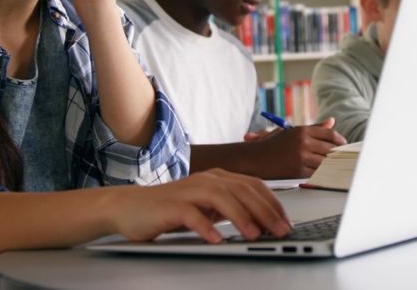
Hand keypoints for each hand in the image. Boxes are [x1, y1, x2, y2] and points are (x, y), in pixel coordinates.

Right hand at [107, 169, 290, 242]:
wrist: (130, 207)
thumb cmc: (171, 209)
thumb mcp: (207, 206)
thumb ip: (230, 209)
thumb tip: (263, 223)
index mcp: (218, 178)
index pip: (254, 185)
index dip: (272, 203)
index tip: (286, 222)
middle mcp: (206, 180)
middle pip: (242, 190)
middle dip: (264, 212)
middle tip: (279, 231)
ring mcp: (188, 191)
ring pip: (221, 198)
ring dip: (240, 217)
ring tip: (253, 235)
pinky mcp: (171, 206)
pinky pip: (192, 215)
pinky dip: (206, 227)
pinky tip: (216, 239)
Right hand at [246, 117, 346, 178]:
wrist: (254, 159)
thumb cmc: (273, 144)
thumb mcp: (293, 132)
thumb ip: (314, 128)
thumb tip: (332, 121)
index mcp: (302, 130)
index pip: (329, 134)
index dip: (340, 140)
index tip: (344, 144)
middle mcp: (303, 142)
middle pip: (331, 149)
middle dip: (338, 153)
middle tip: (343, 156)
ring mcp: (301, 157)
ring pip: (326, 162)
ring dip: (332, 164)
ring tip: (336, 165)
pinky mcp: (298, 171)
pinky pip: (317, 173)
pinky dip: (323, 173)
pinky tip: (325, 172)